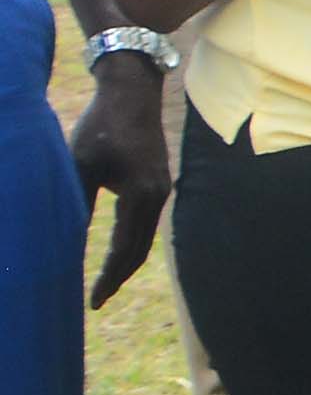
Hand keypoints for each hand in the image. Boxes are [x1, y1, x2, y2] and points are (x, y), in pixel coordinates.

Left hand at [68, 55, 168, 309]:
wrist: (132, 92)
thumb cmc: (101, 126)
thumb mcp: (78, 165)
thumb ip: (75, 204)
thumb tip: (63, 241)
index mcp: (140, 196)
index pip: (122, 250)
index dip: (106, 278)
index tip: (91, 302)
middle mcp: (158, 197)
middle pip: (139, 251)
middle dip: (117, 277)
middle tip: (97, 300)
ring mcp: (162, 189)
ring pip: (145, 238)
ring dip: (126, 262)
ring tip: (105, 281)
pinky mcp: (159, 182)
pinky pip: (146, 223)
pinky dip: (132, 242)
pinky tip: (117, 248)